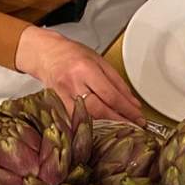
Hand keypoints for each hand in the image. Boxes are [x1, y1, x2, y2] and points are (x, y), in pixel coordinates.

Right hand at [14, 26, 142, 122]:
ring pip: (88, 118)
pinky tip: (101, 128)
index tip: (138, 118)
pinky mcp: (57, 105)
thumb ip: (118, 83)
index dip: (127, 110)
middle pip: (99, 110)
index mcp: (86, 69)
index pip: (111, 95)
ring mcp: (63, 96)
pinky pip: (76, 120)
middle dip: (120, 121)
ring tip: (121, 130)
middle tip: (134, 127)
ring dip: (107, 126)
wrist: (45, 54)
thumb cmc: (72, 55)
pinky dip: (91, 126)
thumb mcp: (99, 61)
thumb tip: (133, 103)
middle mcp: (73, 83)